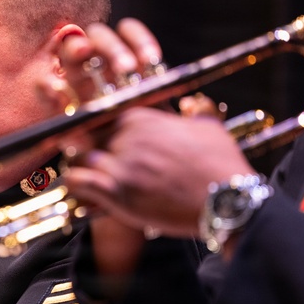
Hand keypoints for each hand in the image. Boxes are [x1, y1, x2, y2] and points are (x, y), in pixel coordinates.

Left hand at [55, 19, 253, 236]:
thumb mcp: (208, 128)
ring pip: (78, 158)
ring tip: (89, 176)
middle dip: (88, 148)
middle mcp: (127, 137)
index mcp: (142, 118)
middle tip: (92, 160)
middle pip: (87, 137)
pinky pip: (77, 181)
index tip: (95, 137)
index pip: (101, 115)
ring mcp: (120, 164)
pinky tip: (83, 189)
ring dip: (81, 166)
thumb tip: (194, 103)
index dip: (97, 129)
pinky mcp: (117, 192)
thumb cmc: (220, 166)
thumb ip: (193, 112)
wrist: (228, 200)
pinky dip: (75, 184)